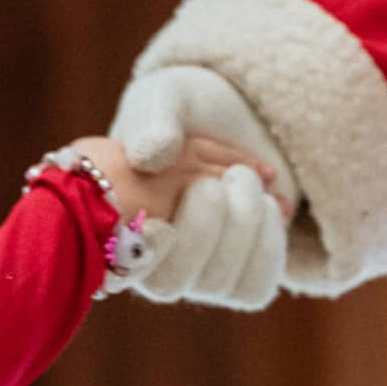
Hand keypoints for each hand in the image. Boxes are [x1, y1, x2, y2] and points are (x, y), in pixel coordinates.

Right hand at [110, 67, 298, 308]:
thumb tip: (152, 157)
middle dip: (202, 228)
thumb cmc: (189, 105)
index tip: (160, 224)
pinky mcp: (242, 272)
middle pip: (172, 282)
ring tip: (244, 181)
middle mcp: (151, 260)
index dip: (146, 251)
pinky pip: (253, 285)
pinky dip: (268, 242)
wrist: (242, 106)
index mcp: (112, 223)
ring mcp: (196, 272)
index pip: (120, 262)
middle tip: (215, 183)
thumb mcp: (165, 100)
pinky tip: (275, 204)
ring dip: (239, 228)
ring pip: (214, 283)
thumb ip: (154, 122)